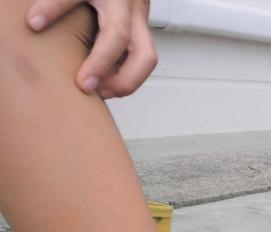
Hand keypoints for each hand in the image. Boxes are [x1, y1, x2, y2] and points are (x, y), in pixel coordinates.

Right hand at [27, 0, 156, 97]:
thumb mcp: (112, 7)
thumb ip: (108, 32)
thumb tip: (97, 74)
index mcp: (135, 17)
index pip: (146, 57)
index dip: (129, 81)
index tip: (105, 93)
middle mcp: (131, 7)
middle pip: (142, 51)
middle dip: (121, 79)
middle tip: (89, 90)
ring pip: (118, 32)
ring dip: (100, 61)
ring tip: (76, 80)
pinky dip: (52, 10)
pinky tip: (34, 23)